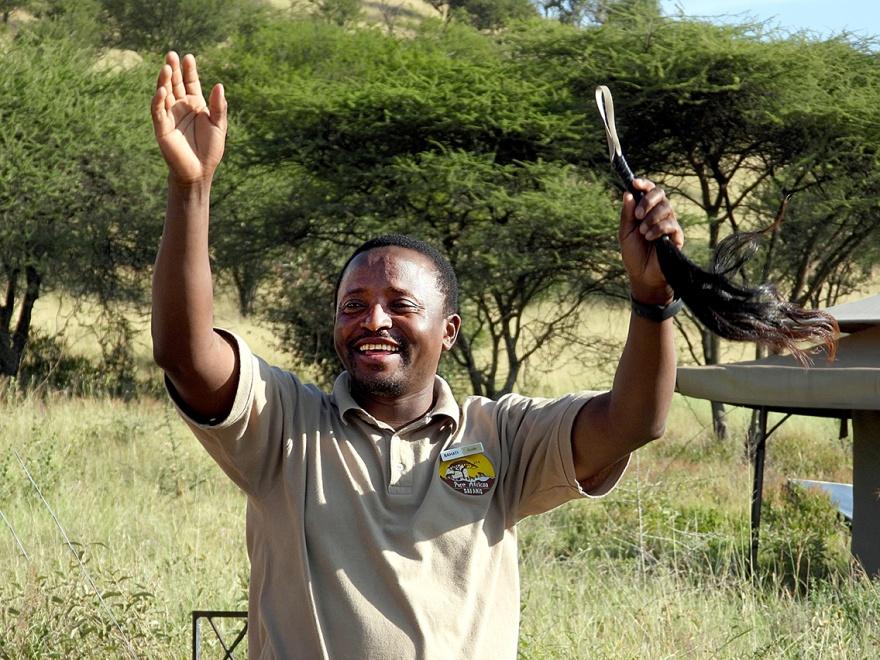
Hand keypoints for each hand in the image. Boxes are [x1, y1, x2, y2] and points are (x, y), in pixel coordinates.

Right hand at [151, 52, 226, 184]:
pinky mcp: (162, 127)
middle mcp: (180, 107)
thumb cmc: (210, 149)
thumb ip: (219, 106)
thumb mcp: (219, 125)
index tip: (189, 57)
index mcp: (195, 105)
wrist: (200, 171)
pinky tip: (162, 90)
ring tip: (166, 67)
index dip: (189, 70)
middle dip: (173, 69)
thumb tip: (219, 85)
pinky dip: (158, 100)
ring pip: (164, 94)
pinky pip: (158, 111)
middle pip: (175, 84)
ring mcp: (170, 116)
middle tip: (172, 54)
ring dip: (164, 81)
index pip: (190, 83)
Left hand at [619, 179, 683, 303]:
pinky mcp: (677, 236)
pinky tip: (650, 237)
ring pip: (666, 208)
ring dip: (651, 218)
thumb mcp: (625, 233)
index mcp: (646, 211)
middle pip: (661, 194)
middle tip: (638, 215)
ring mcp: (669, 224)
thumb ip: (627, 214)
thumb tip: (627, 193)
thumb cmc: (634, 254)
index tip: (634, 183)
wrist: (642, 276)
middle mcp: (659, 214)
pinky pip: (671, 225)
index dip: (643, 184)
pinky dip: (658, 229)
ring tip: (642, 232)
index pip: (649, 191)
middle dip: (648, 201)